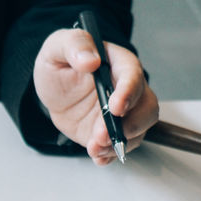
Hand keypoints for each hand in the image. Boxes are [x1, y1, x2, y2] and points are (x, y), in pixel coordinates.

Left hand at [33, 28, 158, 164]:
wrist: (54, 88)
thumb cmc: (62, 62)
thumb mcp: (58, 46)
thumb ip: (76, 46)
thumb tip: (91, 60)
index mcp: (118, 63)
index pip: (132, 76)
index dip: (128, 92)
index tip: (116, 107)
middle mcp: (127, 89)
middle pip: (146, 108)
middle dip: (129, 126)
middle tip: (103, 135)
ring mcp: (122, 114)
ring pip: (137, 131)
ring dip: (119, 144)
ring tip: (95, 148)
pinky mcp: (111, 132)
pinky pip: (120, 147)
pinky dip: (111, 155)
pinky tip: (97, 155)